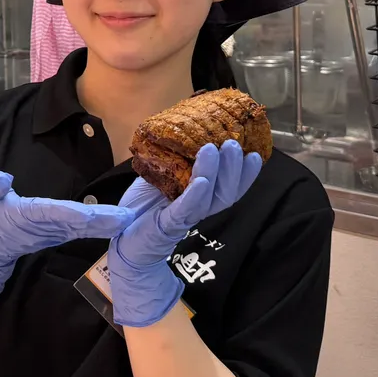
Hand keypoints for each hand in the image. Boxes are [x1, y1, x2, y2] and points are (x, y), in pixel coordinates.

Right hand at [0, 171, 134, 296]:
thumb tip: (2, 177)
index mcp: (28, 216)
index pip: (53, 213)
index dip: (72, 214)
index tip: (91, 215)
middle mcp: (46, 227)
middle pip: (78, 223)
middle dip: (102, 220)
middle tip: (127, 217)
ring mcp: (54, 232)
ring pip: (85, 228)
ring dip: (108, 223)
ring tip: (130, 218)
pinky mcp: (59, 233)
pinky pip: (84, 229)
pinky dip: (102, 226)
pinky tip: (119, 222)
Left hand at [108, 141, 262, 326]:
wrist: (122, 244)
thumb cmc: (140, 209)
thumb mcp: (155, 179)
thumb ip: (167, 161)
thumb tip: (178, 131)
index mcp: (198, 198)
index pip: (228, 188)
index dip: (243, 173)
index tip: (255, 154)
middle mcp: (197, 208)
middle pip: (225, 193)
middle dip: (233, 168)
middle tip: (234, 144)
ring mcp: (184, 217)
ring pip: (210, 199)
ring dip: (215, 173)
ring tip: (215, 149)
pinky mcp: (167, 224)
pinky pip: (185, 209)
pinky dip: (194, 195)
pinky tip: (200, 181)